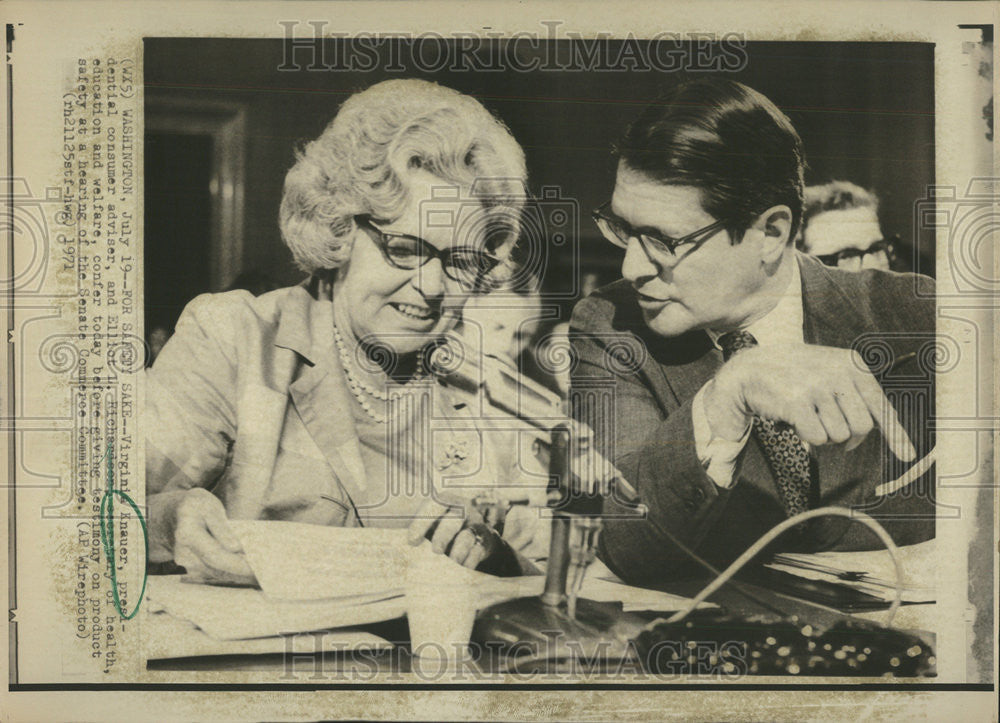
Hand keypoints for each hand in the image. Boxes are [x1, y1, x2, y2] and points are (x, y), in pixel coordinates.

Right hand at [173, 488, 256, 585]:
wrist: (172, 515)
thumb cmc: (194, 507)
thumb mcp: (208, 505)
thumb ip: (221, 526)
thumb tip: (235, 547)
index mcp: (187, 533)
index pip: (215, 554)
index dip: (237, 563)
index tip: (257, 565)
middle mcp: (184, 553)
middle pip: (217, 568)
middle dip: (242, 571)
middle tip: (266, 571)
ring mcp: (186, 563)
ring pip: (216, 573)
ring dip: (238, 573)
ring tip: (261, 570)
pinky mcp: (192, 567)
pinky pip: (214, 572)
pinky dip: (231, 571)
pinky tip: (247, 569)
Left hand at [405, 497, 490, 568]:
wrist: (474, 534)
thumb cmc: (443, 528)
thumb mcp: (431, 522)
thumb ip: (416, 528)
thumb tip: (393, 544)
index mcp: (445, 502)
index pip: (434, 505)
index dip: (422, 522)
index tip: (412, 541)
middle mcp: (462, 511)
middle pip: (455, 517)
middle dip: (444, 534)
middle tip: (436, 550)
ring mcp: (475, 525)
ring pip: (468, 534)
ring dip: (460, 548)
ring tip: (454, 560)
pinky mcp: (484, 541)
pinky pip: (480, 548)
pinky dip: (472, 558)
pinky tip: (465, 566)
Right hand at [702, 343, 915, 460]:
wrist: (751, 368)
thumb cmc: (795, 376)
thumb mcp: (830, 374)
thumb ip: (854, 400)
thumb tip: (862, 440)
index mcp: (852, 364)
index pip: (880, 405)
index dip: (895, 434)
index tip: (907, 456)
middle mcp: (838, 372)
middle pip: (862, 427)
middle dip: (848, 436)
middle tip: (828, 426)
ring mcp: (817, 386)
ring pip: (839, 435)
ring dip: (823, 434)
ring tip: (806, 414)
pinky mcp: (797, 402)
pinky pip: (817, 438)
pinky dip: (807, 437)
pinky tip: (795, 419)